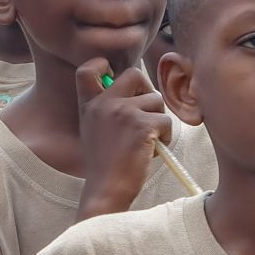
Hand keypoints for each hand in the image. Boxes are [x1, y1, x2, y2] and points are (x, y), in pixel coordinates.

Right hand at [75, 62, 170, 215]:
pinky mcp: (141, 124)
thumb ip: (108, 109)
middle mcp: (104, 103)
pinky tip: (153, 150)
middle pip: (135, 74)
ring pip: (156, 101)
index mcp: (90, 105)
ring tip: (147, 141)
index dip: (103, 65)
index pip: (88, 69)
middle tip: (146, 113)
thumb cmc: (105, 165)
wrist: (106, 189)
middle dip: (147, 91)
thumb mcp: (94, 130)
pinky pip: (166, 121)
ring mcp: (122, 111)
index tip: (113, 75)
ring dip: (158, 120)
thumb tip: (139, 92)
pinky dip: (166, 136)